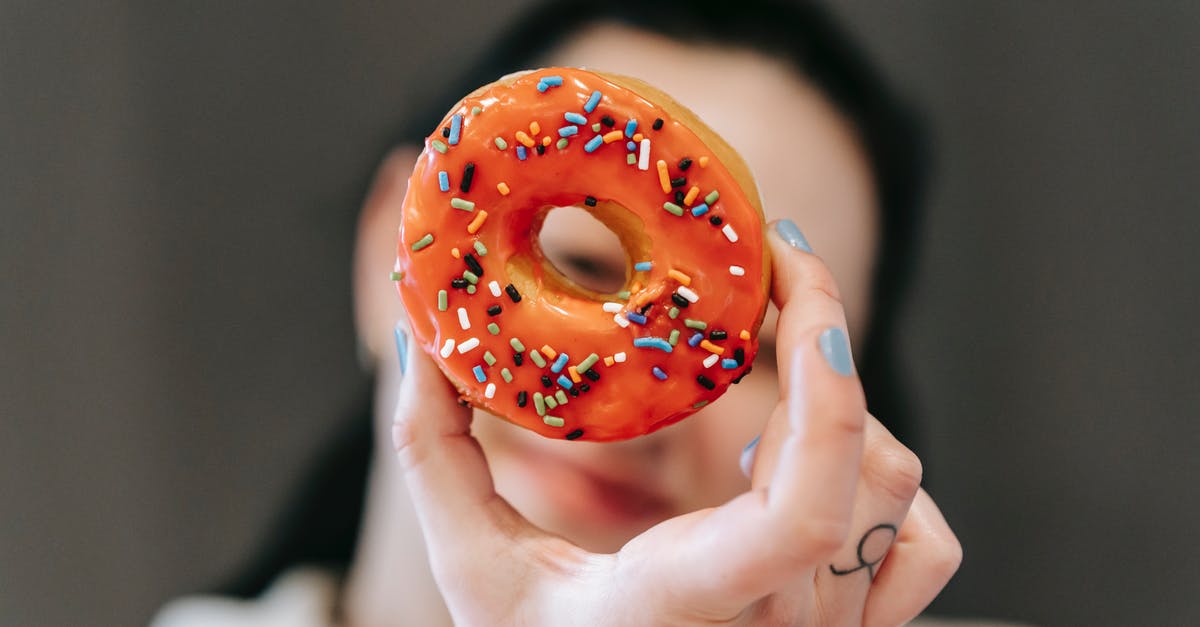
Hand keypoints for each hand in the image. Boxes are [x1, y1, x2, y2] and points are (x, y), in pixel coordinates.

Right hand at [390, 219, 960, 625]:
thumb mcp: (472, 568)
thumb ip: (434, 451)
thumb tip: (413, 335)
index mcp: (686, 604)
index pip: (805, 511)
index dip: (825, 393)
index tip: (791, 295)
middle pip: (861, 462)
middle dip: (820, 340)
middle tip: (770, 268)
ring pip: (895, 487)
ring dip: (835, 407)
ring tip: (754, 383)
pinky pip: (923, 543)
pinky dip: (881, 480)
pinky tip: (796, 468)